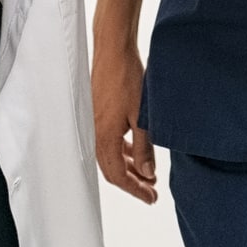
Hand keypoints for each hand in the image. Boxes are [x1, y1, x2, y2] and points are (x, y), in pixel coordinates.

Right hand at [91, 35, 155, 202]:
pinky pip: (109, 141)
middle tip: (151, 191)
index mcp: (104, 137)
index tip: (151, 197)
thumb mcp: (142, 116)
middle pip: (112, 169)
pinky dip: (123, 150)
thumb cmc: (127, 77)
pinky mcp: (99, 113)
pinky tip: (135, 151)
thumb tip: (148, 174)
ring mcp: (95, 123)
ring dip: (129, 166)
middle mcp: (96, 133)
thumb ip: (145, 147)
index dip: (135, 189)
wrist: (113, 50)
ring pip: (111, 155)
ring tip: (147, 173)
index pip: (118, 175)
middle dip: (132, 183)